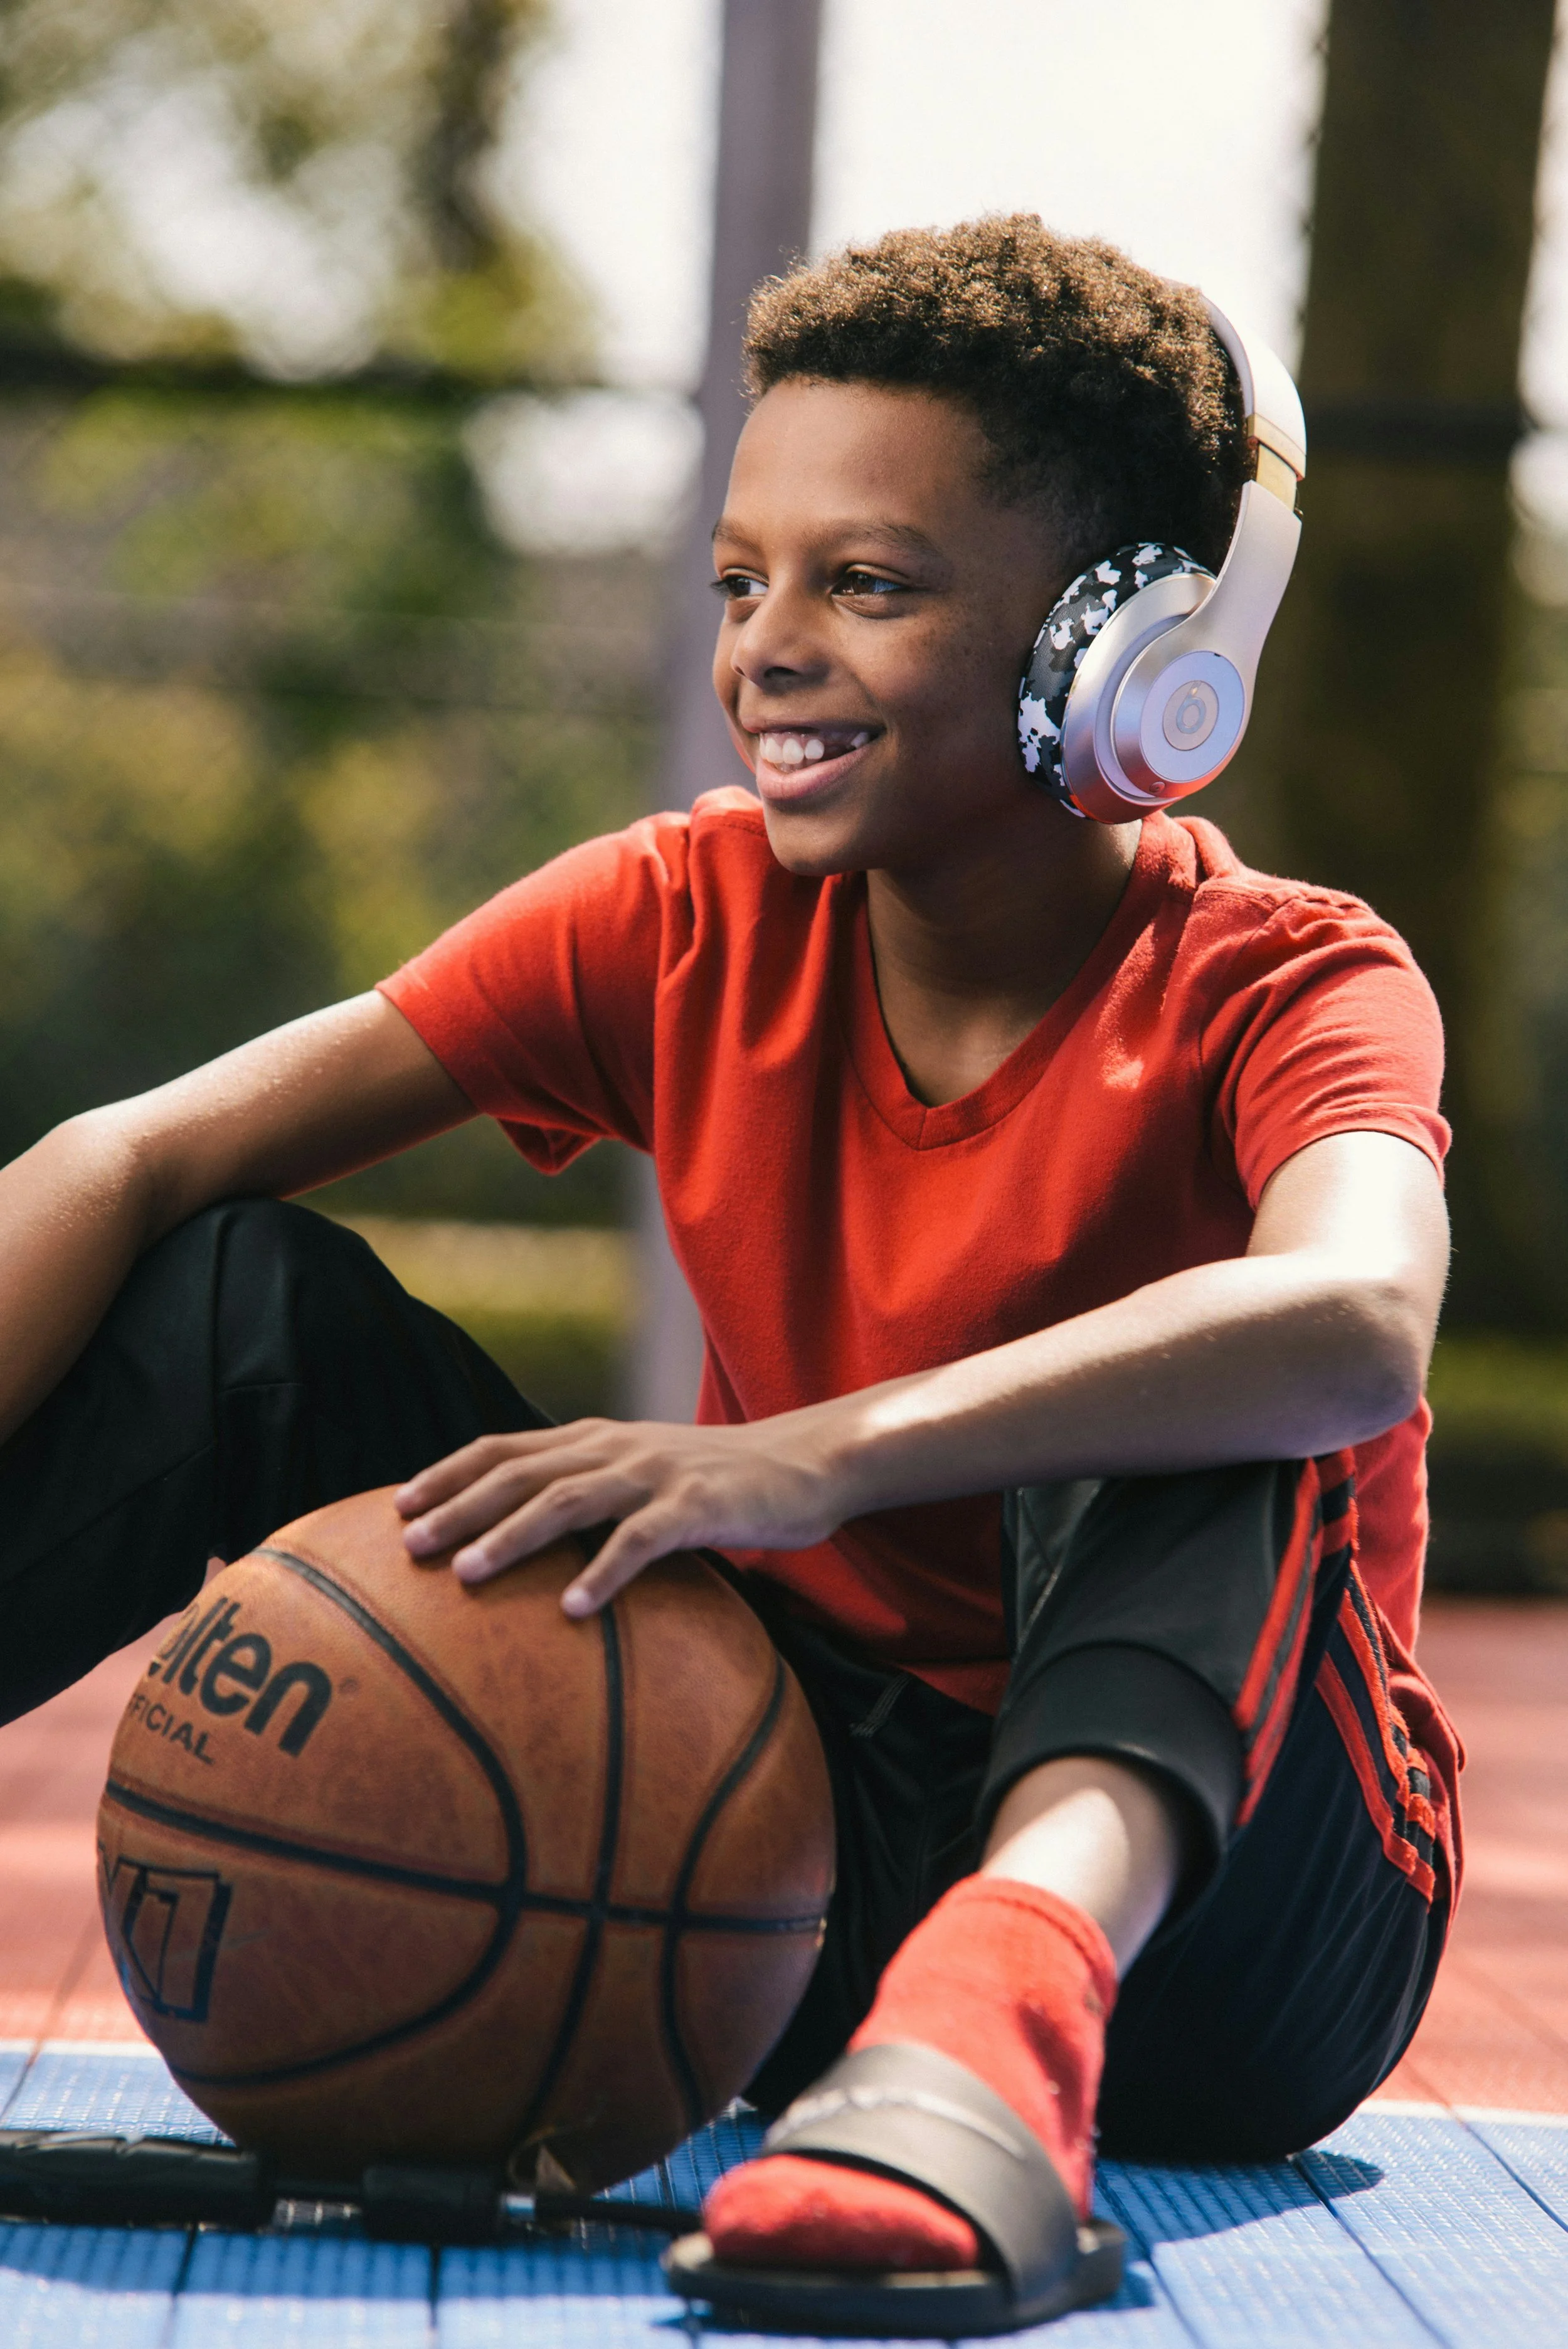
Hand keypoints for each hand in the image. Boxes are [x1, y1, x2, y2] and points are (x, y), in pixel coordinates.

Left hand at [395, 1411, 854, 1615]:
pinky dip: (603, 1573)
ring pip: (567, 1500)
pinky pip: (640, 1542)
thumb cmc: (715, 1482)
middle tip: (408, 1546)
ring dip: (512, 1536)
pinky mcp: (696, 1507)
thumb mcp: (642, 1473)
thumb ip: (588, 1491)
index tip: (397, 1507)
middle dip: (458, 1507)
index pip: (504, 1447)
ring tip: (466, 1573)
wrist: (804, 1463)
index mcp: (594, 1438)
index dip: (449, 1473)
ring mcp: (655, 1474)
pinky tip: (573, 1609)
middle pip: (521, 1472)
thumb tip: (521, 1537)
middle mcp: (615, 1447)